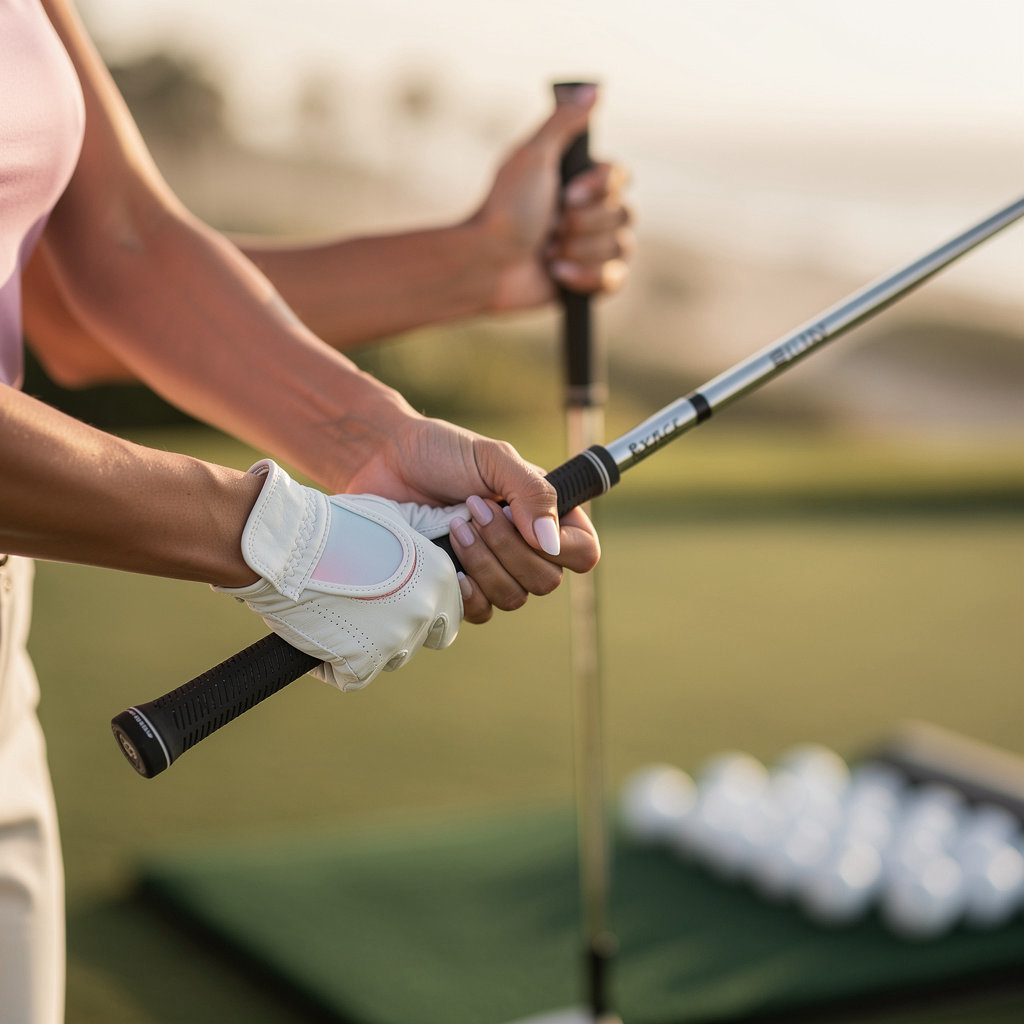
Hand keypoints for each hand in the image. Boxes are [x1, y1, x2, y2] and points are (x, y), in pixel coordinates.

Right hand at [215, 460, 462, 690]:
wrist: (291, 544)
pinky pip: (352, 676)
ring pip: (388, 659)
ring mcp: (397, 639)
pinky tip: (316, 634)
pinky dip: (333, 664)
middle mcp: (428, 610)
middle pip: (421, 640)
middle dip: (397, 632)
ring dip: (366, 648)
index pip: (450, 613)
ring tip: (334, 617)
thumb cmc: (334, 525)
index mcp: (440, 576)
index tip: (395, 603)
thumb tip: (434, 541)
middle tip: (362, 614)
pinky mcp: (364, 663)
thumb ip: (417, 546)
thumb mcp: (392, 522)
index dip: (422, 611)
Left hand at [342, 415, 600, 622]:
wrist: (384, 462)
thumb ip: (531, 493)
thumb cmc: (441, 452)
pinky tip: (451, 569)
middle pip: (546, 581)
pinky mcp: (459, 589)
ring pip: (513, 599)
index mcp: (545, 515)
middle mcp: (526, 548)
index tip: (520, 521)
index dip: (562, 549)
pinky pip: (481, 614)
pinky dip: (468, 594)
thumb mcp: (493, 459)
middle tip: (474, 510)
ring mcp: (493, 571)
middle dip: (507, 548)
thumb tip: (551, 545)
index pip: (583, 553)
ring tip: (455, 526)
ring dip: (483, 563)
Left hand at [474, 85, 633, 311]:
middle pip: (625, 214)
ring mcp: (590, 249)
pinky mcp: (588, 283)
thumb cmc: (505, 208)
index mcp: (579, 183)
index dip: (599, 189)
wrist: (486, 263)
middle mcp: (589, 213)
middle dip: (584, 223)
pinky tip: (556, 274)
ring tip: (548, 252)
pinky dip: (585, 276)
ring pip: (621, 247)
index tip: (566, 195)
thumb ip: (563, 121)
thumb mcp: (532, 155)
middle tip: (550, 226)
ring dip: (581, 249)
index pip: (621, 177)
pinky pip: (614, 280)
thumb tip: (594, 89)